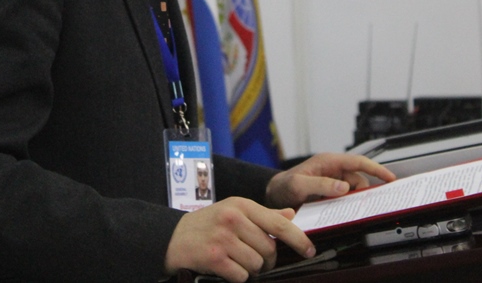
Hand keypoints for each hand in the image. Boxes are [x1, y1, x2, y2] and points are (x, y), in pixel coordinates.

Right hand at [163, 197, 314, 281]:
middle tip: (257, 260)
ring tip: (238, 262)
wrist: (172, 237)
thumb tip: (291, 214)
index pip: (279, 223)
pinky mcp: (214, 257)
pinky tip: (227, 269)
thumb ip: (263, 214)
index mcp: (241, 205)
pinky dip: (238, 277)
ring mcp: (223, 238)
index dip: (298, 238)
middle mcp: (233, 219)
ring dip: (252, 269)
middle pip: (269, 248)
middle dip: (268, 260)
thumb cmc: (207, 224)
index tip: (310, 250)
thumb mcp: (233, 210)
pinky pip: (241, 275)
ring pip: (257, 264)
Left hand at [265, 152, 395, 208]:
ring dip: (356, 201)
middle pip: (359, 180)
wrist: (273, 196)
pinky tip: (347, 214)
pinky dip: (348, 207)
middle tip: (373, 205)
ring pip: (353, 192)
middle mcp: (333, 171)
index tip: (391, 178)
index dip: (376, 169)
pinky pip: (345, 200)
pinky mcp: (330, 196)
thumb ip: (320, 184)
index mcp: (329, 162)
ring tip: (356, 212)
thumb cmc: (283, 185)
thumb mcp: (299, 184)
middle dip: (366, 191)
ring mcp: (332, 184)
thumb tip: (344, 187)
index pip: (358, 162)